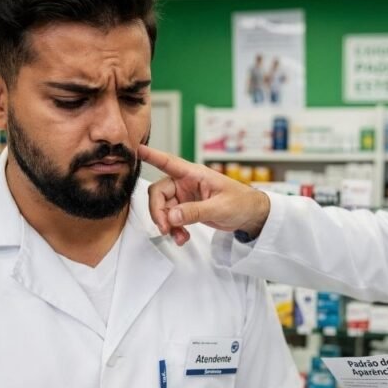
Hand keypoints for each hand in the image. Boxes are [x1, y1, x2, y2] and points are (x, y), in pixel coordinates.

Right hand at [138, 146, 270, 245]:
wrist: (251, 215)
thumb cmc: (241, 203)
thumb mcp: (220, 207)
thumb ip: (195, 211)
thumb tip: (172, 216)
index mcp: (194, 174)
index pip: (168, 162)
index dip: (152, 156)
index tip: (136, 150)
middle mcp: (186, 183)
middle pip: (159, 193)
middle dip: (158, 212)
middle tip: (165, 228)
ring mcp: (185, 196)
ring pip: (164, 209)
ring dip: (167, 224)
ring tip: (179, 237)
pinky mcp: (187, 209)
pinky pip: (172, 218)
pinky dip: (174, 229)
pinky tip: (183, 237)